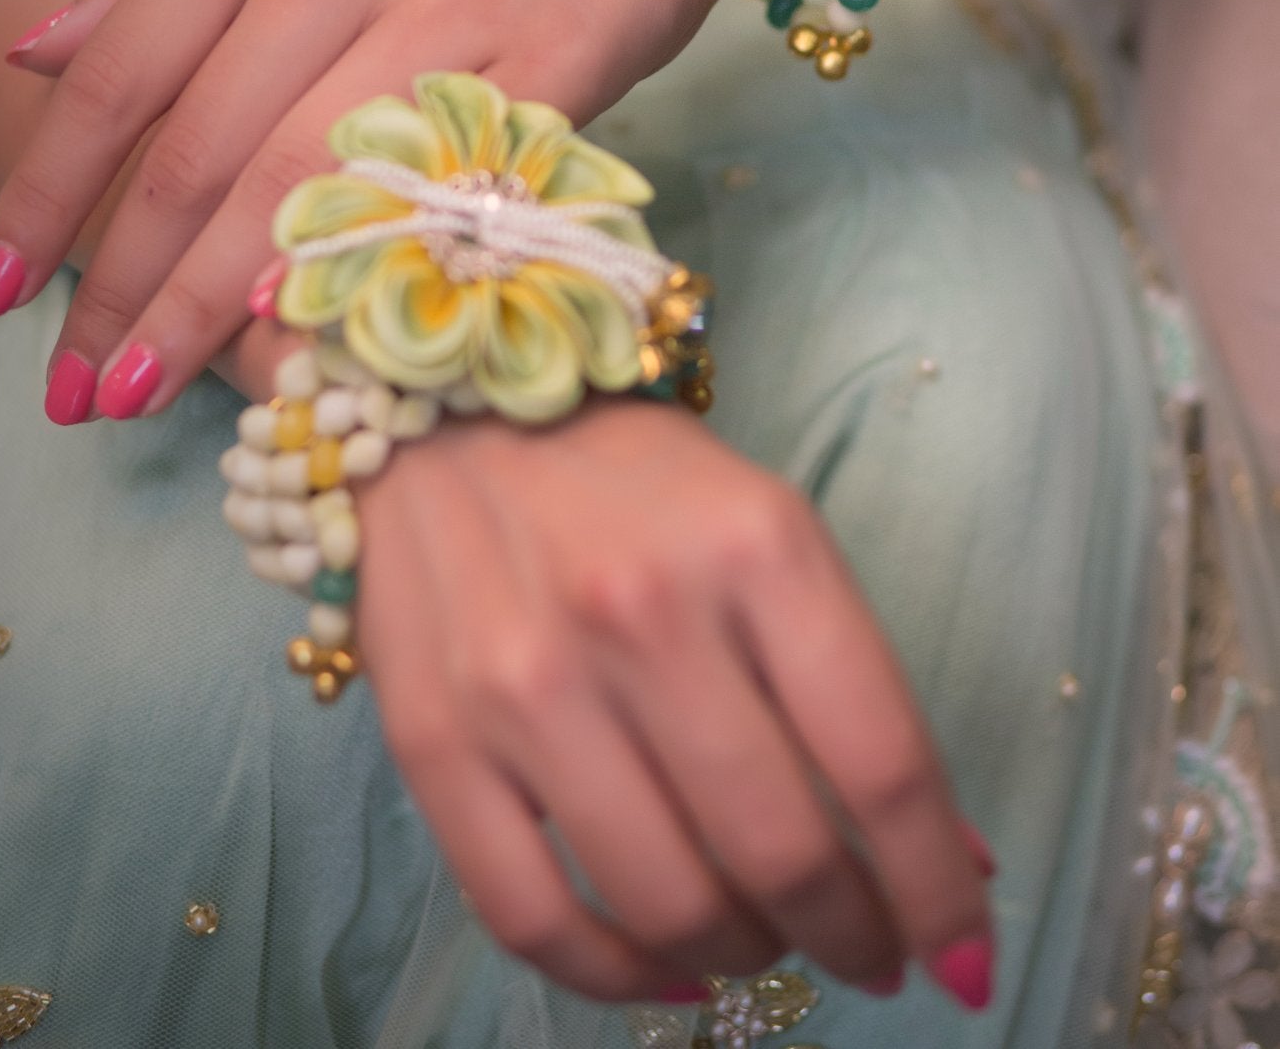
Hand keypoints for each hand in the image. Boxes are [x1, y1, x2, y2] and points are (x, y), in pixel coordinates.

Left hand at [0, 0, 805, 414]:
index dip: (48, 191)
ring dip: (203, 303)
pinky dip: (357, 264)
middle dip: (117, 284)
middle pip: (194, 149)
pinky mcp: (549, 61)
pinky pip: (432, 184)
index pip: (123, 74)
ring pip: (296, 180)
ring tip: (140, 394)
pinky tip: (295, 340)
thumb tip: (26, 49)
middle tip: (68, 388)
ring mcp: (443, 7)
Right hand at [355, 396, 994, 1005]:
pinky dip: (614, 978)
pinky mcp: (433, 737)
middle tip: (864, 949)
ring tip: (759, 940)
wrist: (447, 416)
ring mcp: (526, 682)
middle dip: (850, 936)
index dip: (939, 891)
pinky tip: (660, 968)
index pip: (883, 763)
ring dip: (741, 955)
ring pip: (666, 904)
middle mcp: (642, 613)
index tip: (961, 957)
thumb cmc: (635, 483)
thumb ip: (852, 685)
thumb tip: (946, 858)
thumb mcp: (770, 533)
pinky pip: (531, 917)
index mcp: (755, 545)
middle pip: (781, 852)